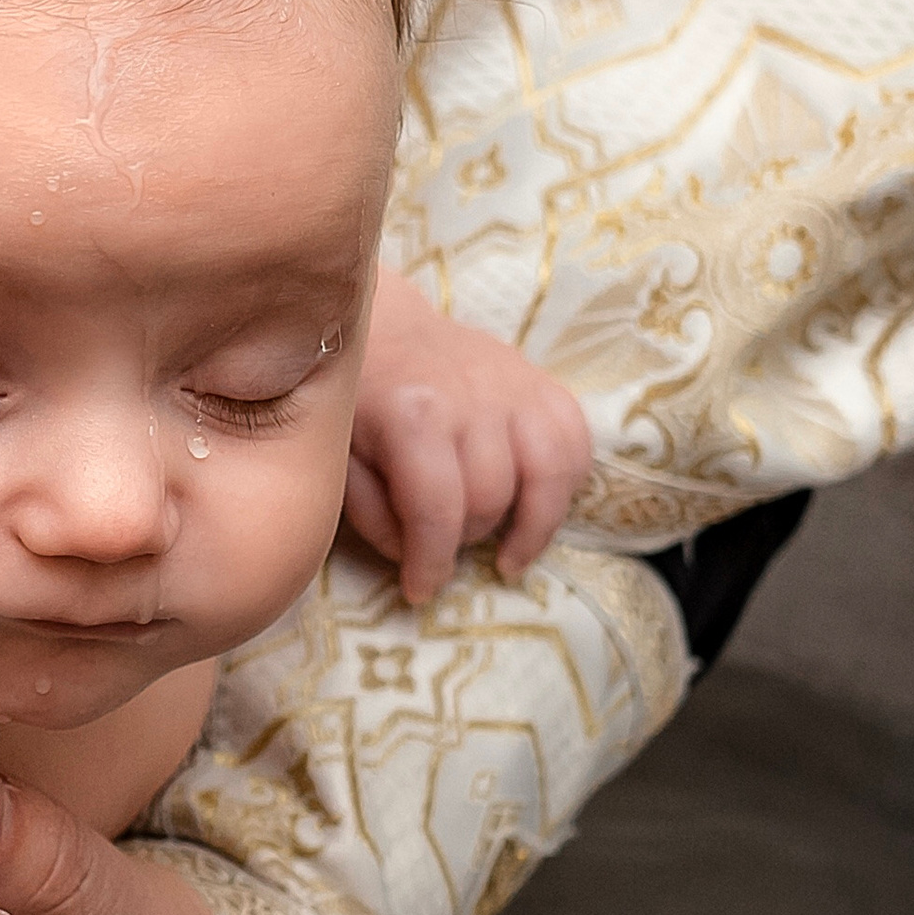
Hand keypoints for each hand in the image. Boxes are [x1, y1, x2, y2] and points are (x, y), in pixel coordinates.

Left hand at [345, 267, 591, 604]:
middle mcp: (471, 397)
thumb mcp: (336, 453)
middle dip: (466, 542)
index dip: (430, 565)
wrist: (383, 323)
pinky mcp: (541, 381)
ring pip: (549, 473)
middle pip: (490, 500)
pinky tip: (539, 509)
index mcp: (412, 415)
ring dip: (532, 527)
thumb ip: (368, 508)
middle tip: (445, 554)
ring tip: (508, 558)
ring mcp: (513, 385)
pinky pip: (576, 441)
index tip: (418, 591)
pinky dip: (568, 484)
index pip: (436, 512)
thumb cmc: (354, 398)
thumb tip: (410, 553)